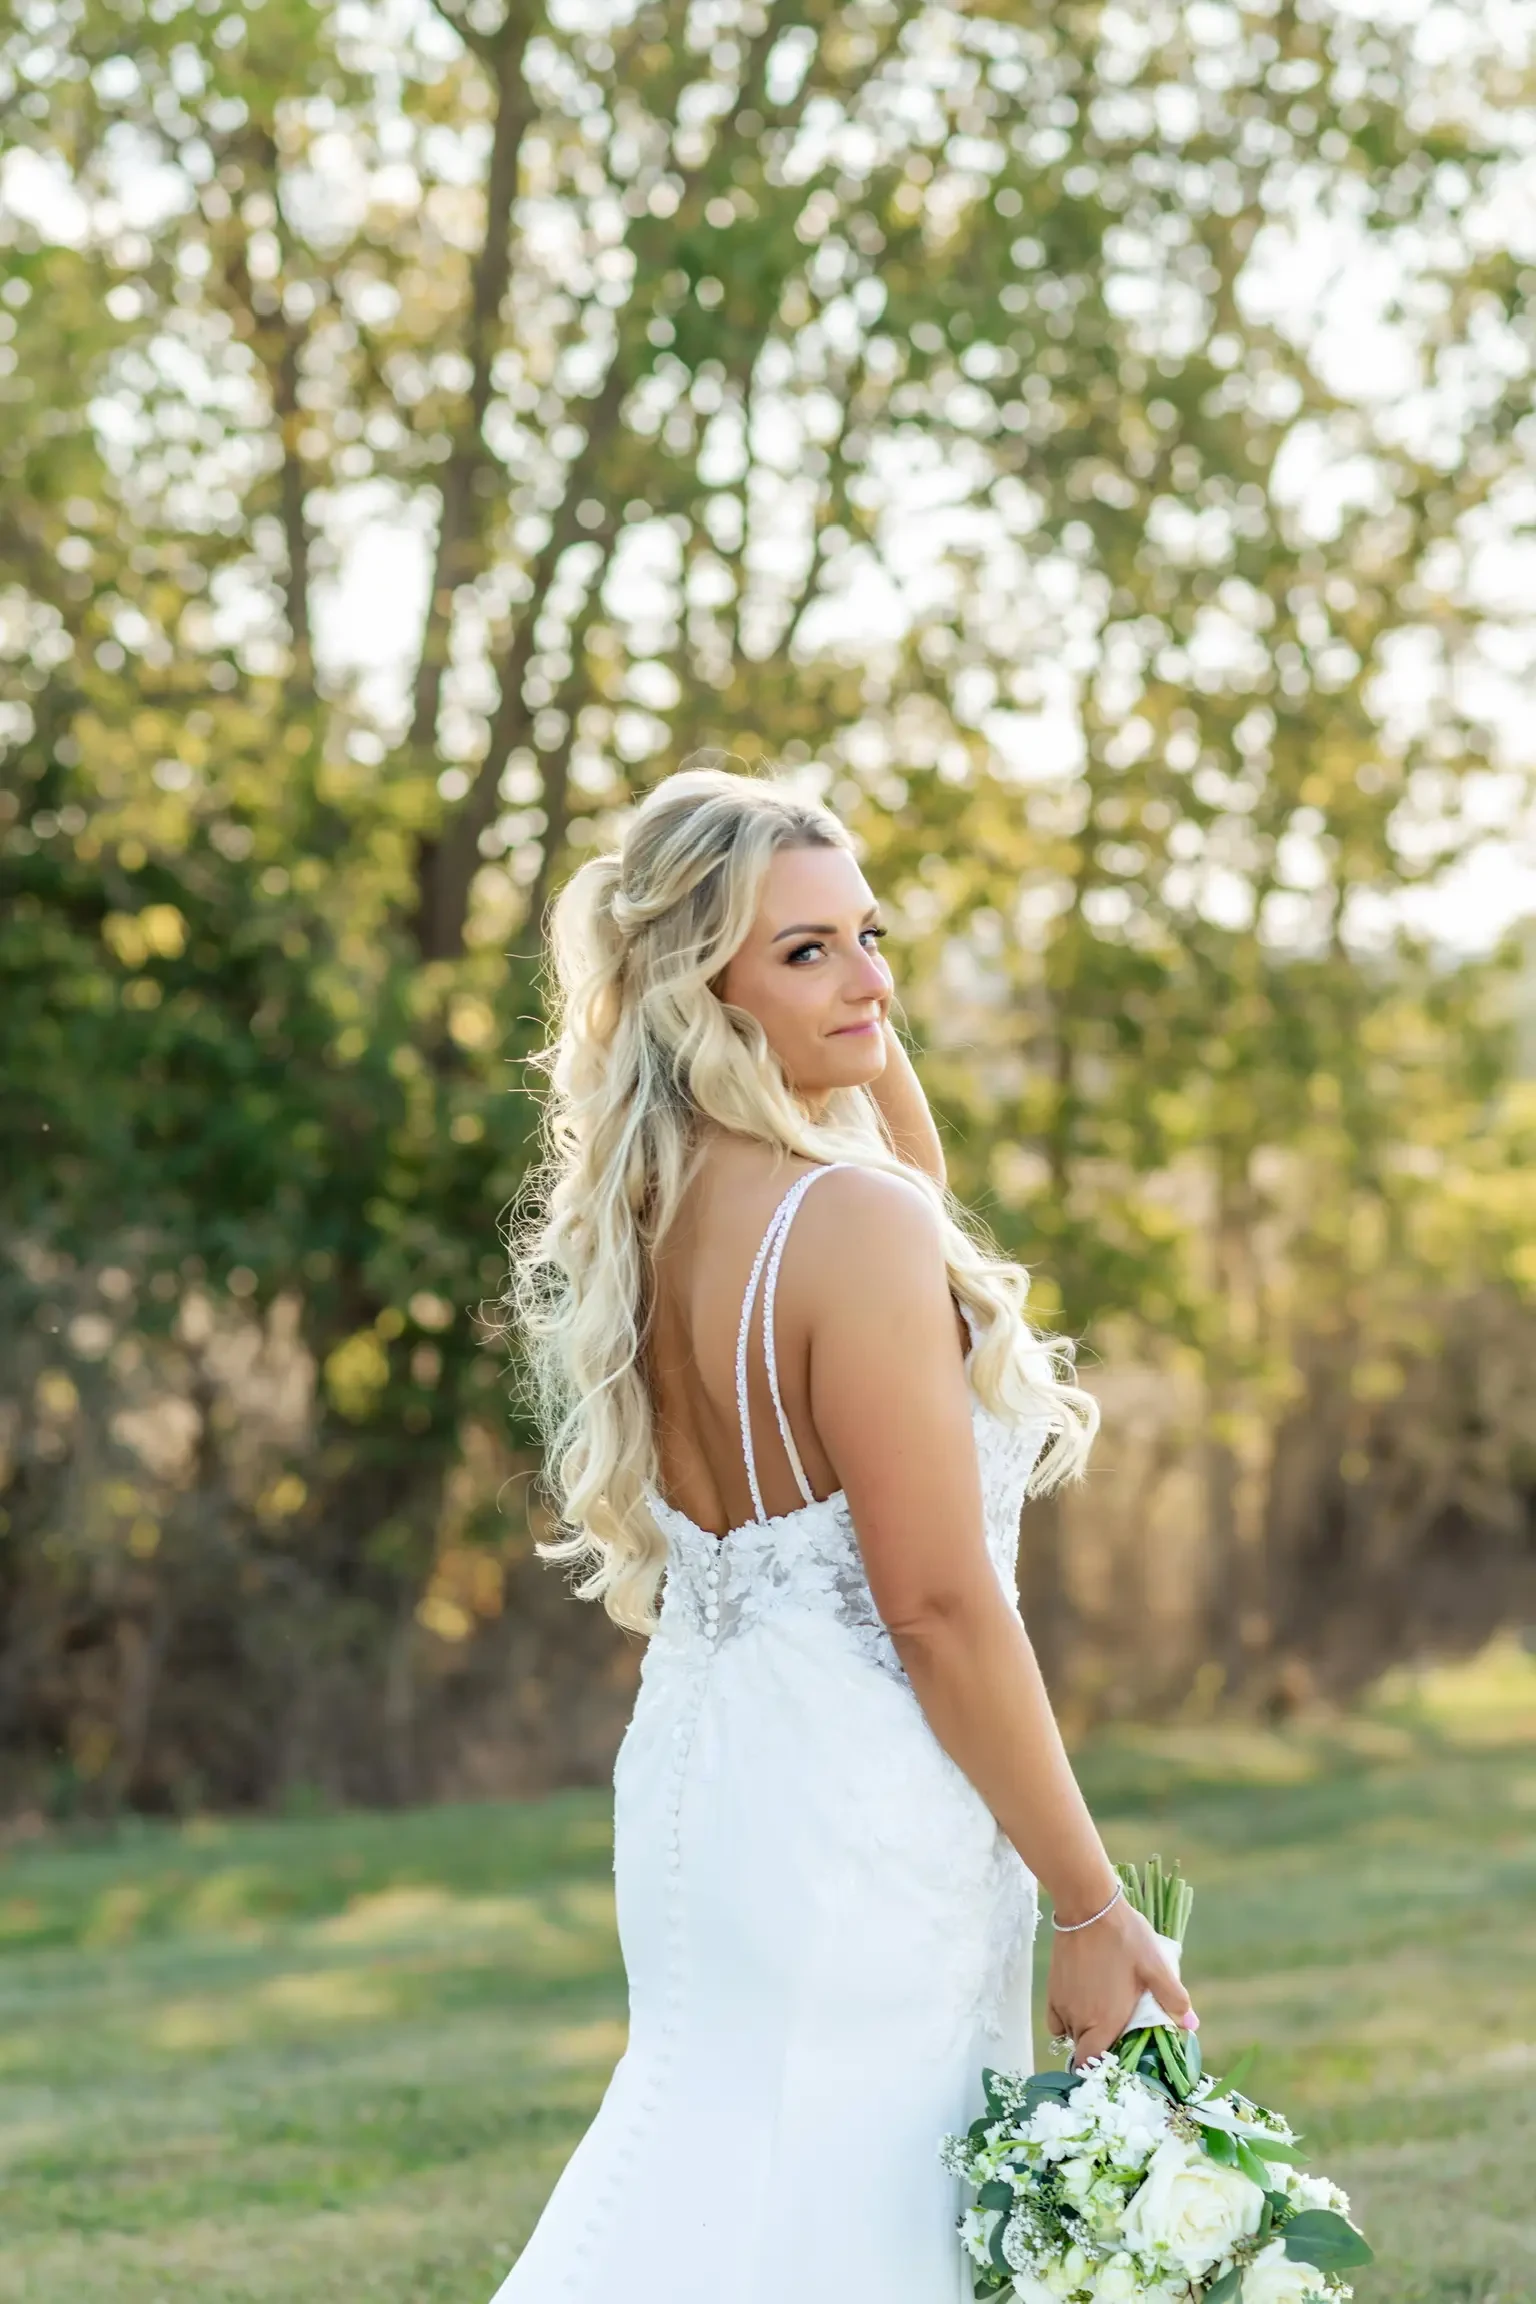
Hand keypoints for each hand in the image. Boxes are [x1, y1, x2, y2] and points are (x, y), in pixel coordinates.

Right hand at [1045, 1895, 1195, 2069]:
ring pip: (1072, 2036)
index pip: (1096, 2064)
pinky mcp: (1052, 1991)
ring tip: (1106, 2015)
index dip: (1107, 2068)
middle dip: (1101, 2049)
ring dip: (1086, 2034)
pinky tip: (1083, 2007)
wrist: (1088, 1908)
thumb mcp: (1156, 1966)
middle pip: (1086, 2051)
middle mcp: (1080, 2019)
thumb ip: (1173, 1998)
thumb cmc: (1125, 1937)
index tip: (1121, 2058)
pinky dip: (1067, 2023)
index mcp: (1106, 2020)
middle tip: (1120, 2032)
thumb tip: (1192, 2025)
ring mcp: (1063, 2005)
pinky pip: (1056, 2022)